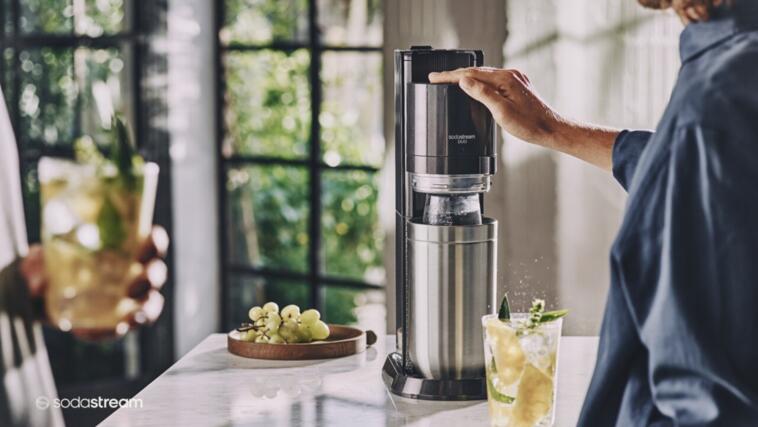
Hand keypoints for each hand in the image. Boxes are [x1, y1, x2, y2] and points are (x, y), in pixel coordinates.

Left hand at [21, 226, 168, 340]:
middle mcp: (135, 273)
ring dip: (146, 309)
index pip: (152, 242)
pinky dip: (107, 332)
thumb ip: (36, 267)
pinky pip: (120, 329)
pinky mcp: (116, 322)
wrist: (37, 292)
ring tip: (130, 315)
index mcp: (127, 249)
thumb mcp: (38, 259)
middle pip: (157, 274)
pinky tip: (85, 332)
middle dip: (152, 277)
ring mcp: (129, 299)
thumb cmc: (49, 263)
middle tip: (135, 283)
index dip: (155, 241)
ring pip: (151, 304)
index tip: (148, 238)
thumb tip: (38, 283)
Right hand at [429, 67, 618, 169]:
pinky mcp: (518, 87)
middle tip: (437, 79)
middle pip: (476, 72)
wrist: (552, 130)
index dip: (450, 76)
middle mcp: (510, 75)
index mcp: (505, 78)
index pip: (470, 73)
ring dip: (467, 78)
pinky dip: (479, 83)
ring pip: (484, 75)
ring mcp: (515, 80)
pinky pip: (493, 81)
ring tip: (450, 82)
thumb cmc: (530, 125)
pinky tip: (474, 88)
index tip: (434, 78)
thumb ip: (482, 94)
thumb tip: (464, 81)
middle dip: (455, 75)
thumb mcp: (501, 111)